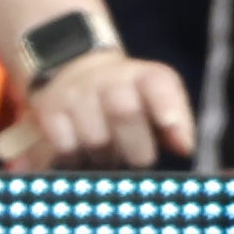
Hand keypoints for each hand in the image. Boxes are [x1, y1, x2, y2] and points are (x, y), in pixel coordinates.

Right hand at [0, 46, 197, 170]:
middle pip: (125, 111)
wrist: (71, 73)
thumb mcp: (153, 104)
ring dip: (104, 157)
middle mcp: (108, 77)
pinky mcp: (47, 109)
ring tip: (105, 154)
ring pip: (95, 137)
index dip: (167, 105)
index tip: (173, 130)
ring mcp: (75, 92)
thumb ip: (175, 125)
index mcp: (142, 76)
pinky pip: (65, 147)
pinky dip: (75, 160)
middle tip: (136, 159)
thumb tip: (186, 147)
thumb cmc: (124, 100)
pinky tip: (80, 155)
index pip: (158, 83)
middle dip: (135, 148)